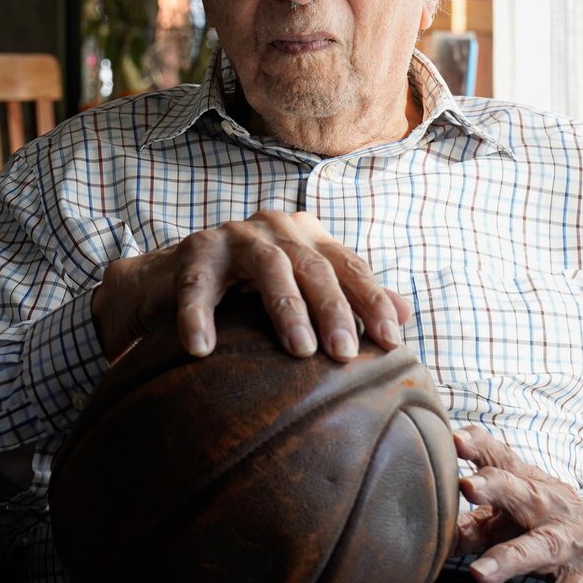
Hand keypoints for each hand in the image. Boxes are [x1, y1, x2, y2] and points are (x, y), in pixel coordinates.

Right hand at [90, 210, 409, 362]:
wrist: (174, 279)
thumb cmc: (248, 292)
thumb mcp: (301, 291)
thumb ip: (349, 299)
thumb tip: (407, 315)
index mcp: (309, 237)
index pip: (349, 266)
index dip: (372, 301)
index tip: (392, 342)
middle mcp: (276, 229)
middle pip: (314, 267)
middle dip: (334, 309)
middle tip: (344, 354)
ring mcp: (234, 236)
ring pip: (269, 267)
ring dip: (286, 308)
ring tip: (299, 349)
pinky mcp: (193, 252)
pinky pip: (198, 286)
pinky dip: (199, 316)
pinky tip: (202, 349)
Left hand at [453, 425, 582, 582]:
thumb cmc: (545, 529)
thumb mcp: (513, 519)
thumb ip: (474, 523)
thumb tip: (432, 534)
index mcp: (530, 486)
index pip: (503, 459)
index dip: (479, 448)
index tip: (454, 439)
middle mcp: (552, 508)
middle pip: (523, 493)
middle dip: (496, 488)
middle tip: (467, 487)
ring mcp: (573, 544)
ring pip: (541, 548)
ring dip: (509, 559)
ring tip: (478, 575)